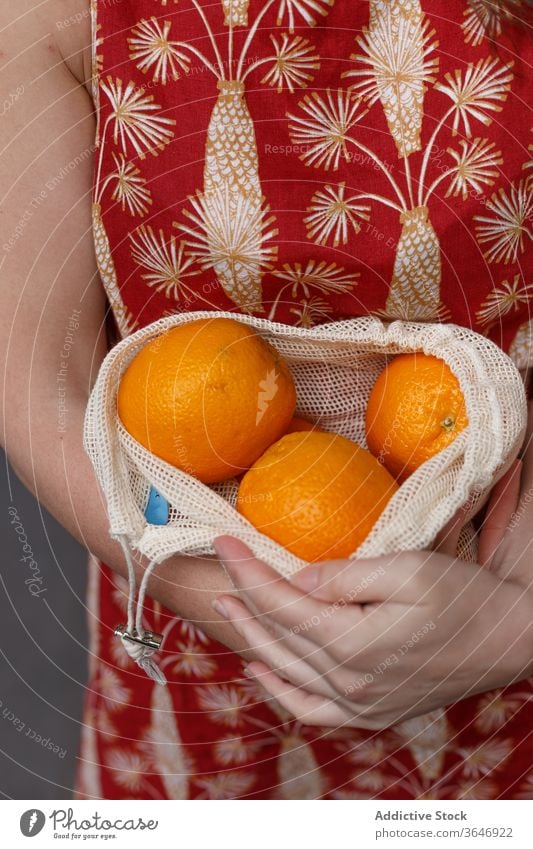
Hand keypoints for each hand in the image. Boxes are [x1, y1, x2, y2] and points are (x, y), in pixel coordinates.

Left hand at [212, 405, 532, 728]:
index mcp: (355, 644)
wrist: (509, 640)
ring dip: (250, 637)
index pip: (281, 604)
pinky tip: (259, 669)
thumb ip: (346, 577)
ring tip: (226, 605)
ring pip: (285, 671)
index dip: (247, 571)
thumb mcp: (409, 570)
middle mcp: (350, 683)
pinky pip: (310, 710)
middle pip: (277, 636)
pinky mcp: (371, 713)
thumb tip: (297, 581)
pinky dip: (278, 690)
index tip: (222, 541)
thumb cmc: (464, 597)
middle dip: (242, 595)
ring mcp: (359, 705)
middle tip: (219, 564)